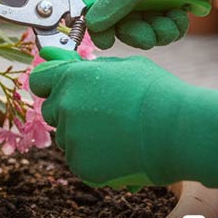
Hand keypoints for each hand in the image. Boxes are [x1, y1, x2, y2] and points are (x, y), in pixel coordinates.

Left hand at [31, 48, 217, 199]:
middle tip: (105, 115)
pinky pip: (80, 161)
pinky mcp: (82, 165)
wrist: (178, 129)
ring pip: (67, 138)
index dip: (52, 85)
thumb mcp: (120, 67)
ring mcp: (71, 137)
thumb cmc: (155, 92)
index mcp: (71, 77)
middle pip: (52, 111)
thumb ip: (80, 65)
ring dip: (85, 137)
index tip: (69, 91)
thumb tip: (47, 53)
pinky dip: (96, 160)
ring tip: (119, 134)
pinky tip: (121, 152)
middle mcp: (64, 105)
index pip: (39, 81)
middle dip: (71, 112)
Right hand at [86, 0, 217, 48]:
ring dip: (158, 31)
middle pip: (119, 26)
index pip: (92, 6)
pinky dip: (172, 28)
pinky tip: (182, 15)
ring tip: (171, 19)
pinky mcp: (168, 9)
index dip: (98, 26)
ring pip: (143, 32)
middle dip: (136, 33)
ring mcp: (148, 0)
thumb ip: (114, 3)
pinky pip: (162, 31)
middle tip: (149, 35)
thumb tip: (90, 24)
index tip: (107, 42)